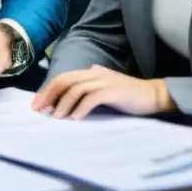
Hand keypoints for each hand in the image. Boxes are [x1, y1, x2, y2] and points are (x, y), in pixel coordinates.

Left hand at [31, 65, 174, 118]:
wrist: (154, 95)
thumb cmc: (128, 96)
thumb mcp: (104, 90)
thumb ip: (89, 90)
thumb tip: (69, 99)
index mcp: (90, 72)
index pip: (63, 78)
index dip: (48, 90)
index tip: (37, 104)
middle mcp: (94, 73)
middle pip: (65, 80)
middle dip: (49, 95)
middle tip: (39, 109)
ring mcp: (104, 81)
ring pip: (75, 89)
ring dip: (64, 104)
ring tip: (56, 117)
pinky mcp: (113, 91)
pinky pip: (92, 98)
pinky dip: (81, 108)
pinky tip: (75, 118)